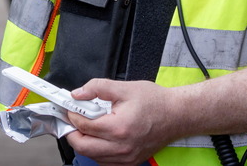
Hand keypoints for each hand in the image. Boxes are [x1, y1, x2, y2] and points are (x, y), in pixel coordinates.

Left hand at [65, 79, 180, 165]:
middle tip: (72, 119)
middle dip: (72, 132)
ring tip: (86, 126)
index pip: (84, 126)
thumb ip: (97, 88)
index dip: (72, 114)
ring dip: (84, 142)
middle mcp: (122, 147)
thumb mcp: (124, 88)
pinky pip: (104, 162)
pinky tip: (99, 136)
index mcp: (119, 128)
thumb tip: (78, 94)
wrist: (177, 115)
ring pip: (92, 157)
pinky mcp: (130, 161)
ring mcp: (126, 158)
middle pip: (83, 147)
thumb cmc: (155, 102)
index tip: (69, 107)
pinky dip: (96, 150)